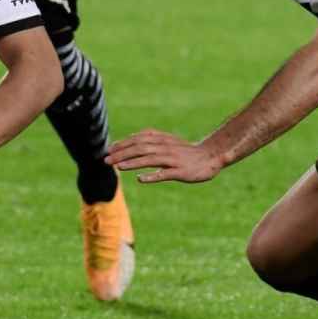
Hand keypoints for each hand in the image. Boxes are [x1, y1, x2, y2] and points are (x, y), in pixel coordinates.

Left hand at [106, 128, 222, 183]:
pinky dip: (152, 176)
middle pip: (140, 148)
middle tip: (106, 160)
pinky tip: (140, 179)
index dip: (123, 143)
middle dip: (122, 153)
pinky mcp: (180, 171)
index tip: (109, 149)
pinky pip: (164, 174)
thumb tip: (131, 140)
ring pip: (149, 159)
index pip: (138, 139)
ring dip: (132, 162)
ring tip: (118, 167)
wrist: (211, 156)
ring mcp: (173, 160)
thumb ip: (150, 139)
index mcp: (162, 139)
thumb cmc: (186, 151)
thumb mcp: (167, 140)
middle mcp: (165, 147)